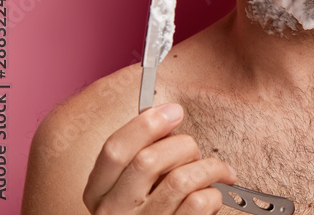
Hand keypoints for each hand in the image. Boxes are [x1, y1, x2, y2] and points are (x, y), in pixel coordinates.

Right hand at [83, 103, 236, 213]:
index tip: (173, 110)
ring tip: (212, 172)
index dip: (146, 124)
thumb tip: (167, 117)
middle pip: (148, 160)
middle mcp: (115, 212)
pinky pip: (200, 202)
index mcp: (98, 192)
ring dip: (206, 168)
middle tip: (194, 152)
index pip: (114, 149)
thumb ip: (143, 155)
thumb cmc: (151, 208)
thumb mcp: (133, 184)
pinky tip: (212, 194)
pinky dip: (215, 192)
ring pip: (181, 180)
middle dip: (183, 145)